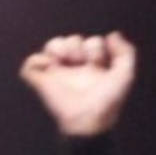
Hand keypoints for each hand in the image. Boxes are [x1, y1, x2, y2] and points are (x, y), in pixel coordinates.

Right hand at [21, 34, 137, 137]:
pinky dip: (36, 60)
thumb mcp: (125, 74)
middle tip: (78, 59)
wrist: (89, 119)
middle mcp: (75, 68)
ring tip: (63, 58)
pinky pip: (30, 64)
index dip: (94, 46)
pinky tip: (50, 65)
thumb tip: (111, 34)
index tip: (98, 62)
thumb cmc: (108, 100)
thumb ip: (126, 52)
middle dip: (75, 44)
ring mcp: (57, 75)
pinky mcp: (42, 83)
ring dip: (56, 45)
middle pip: (70, 41)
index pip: (90, 42)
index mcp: (93, 66)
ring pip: (50, 47)